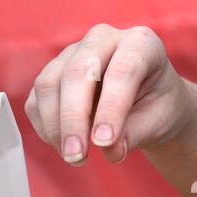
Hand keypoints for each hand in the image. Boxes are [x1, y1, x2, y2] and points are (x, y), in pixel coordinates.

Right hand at [25, 24, 191, 166]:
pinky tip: (63, 146)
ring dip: (55, 126)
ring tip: (75, 158)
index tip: (104, 142)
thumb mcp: (159, 121)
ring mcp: (73, 52)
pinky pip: (37, 99)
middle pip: (77, 72)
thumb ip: (135, 133)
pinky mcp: (52, 72)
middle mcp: (103, 39)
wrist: (148, 102)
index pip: (122, 71)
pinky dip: (45, 127)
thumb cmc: (157, 107)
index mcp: (141, 43)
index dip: (111, 108)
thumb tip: (110, 150)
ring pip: (49, 84)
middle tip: (77, 156)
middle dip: (74, 118)